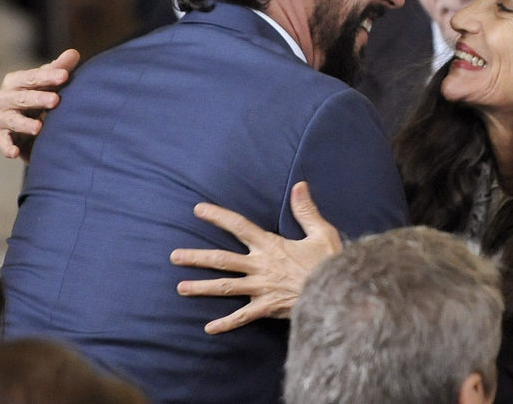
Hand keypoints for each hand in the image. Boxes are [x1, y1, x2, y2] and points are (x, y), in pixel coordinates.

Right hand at [0, 48, 79, 161]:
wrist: (21, 119)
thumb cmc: (36, 95)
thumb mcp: (47, 82)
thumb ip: (59, 69)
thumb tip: (74, 53)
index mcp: (15, 81)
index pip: (32, 77)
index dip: (48, 76)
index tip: (65, 75)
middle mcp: (4, 97)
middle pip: (22, 97)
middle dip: (38, 98)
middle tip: (56, 100)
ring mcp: (0, 117)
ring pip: (13, 120)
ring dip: (25, 124)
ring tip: (39, 128)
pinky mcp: (0, 135)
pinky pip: (3, 141)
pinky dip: (7, 147)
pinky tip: (14, 153)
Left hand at [170, 181, 341, 333]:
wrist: (338, 293)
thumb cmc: (330, 262)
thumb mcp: (321, 232)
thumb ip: (306, 210)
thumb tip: (300, 185)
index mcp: (270, 245)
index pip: (238, 226)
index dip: (217, 216)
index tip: (198, 209)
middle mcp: (260, 266)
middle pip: (222, 259)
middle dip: (196, 257)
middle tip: (174, 256)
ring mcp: (261, 288)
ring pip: (225, 287)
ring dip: (201, 287)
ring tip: (180, 287)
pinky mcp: (267, 307)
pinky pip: (243, 316)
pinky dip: (226, 323)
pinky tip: (209, 328)